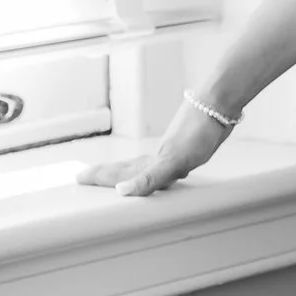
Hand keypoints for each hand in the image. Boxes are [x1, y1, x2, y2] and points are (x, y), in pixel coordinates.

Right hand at [79, 100, 235, 197]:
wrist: (218, 103)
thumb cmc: (199, 131)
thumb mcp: (174, 160)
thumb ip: (149, 178)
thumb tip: (122, 192)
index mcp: (152, 162)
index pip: (120, 173)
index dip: (100, 177)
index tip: (77, 177)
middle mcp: (158, 156)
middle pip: (127, 168)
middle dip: (107, 175)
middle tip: (84, 175)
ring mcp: (172, 150)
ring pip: (144, 164)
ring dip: (129, 171)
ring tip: (117, 177)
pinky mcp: (189, 146)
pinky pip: (167, 162)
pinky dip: (159, 167)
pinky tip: (166, 168)